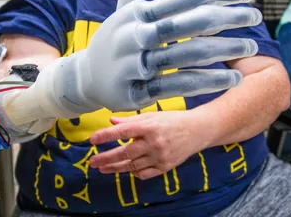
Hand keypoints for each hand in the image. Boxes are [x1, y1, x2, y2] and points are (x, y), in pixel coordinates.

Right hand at [3, 0, 261, 123]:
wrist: (83, 79)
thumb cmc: (110, 43)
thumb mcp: (118, 16)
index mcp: (138, 12)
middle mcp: (136, 33)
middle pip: (191, 22)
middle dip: (228, 19)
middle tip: (256, 18)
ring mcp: (136, 62)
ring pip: (188, 53)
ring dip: (224, 50)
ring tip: (250, 48)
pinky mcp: (139, 89)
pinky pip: (180, 83)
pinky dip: (208, 80)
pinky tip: (231, 77)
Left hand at [89, 112, 206, 179]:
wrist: (197, 131)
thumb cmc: (173, 120)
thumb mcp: (152, 116)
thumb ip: (131, 121)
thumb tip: (111, 120)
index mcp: (150, 126)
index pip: (123, 131)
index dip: (106, 135)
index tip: (92, 140)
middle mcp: (154, 143)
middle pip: (125, 152)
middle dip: (106, 158)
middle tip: (92, 162)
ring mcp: (160, 156)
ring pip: (132, 165)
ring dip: (116, 167)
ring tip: (103, 168)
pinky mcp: (165, 167)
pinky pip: (144, 173)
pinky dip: (134, 172)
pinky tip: (126, 170)